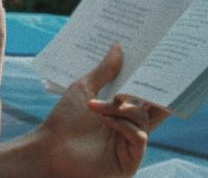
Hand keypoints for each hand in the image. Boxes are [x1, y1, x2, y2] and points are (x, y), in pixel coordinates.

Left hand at [36, 44, 167, 176]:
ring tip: (107, 102)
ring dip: (124, 108)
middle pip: (152, 108)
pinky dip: (125, 125)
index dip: (149, 80)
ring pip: (142, 119)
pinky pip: (139, 137)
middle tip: (156, 74)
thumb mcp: (85, 89)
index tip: (154, 60)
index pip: (142, 95)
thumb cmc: (65, 119)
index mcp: (120, 111)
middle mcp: (128, 127)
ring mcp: (129, 144)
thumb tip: (117, 47)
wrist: (51, 147)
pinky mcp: (130, 160)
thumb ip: (104, 70)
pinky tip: (107, 120)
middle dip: (153, 92)